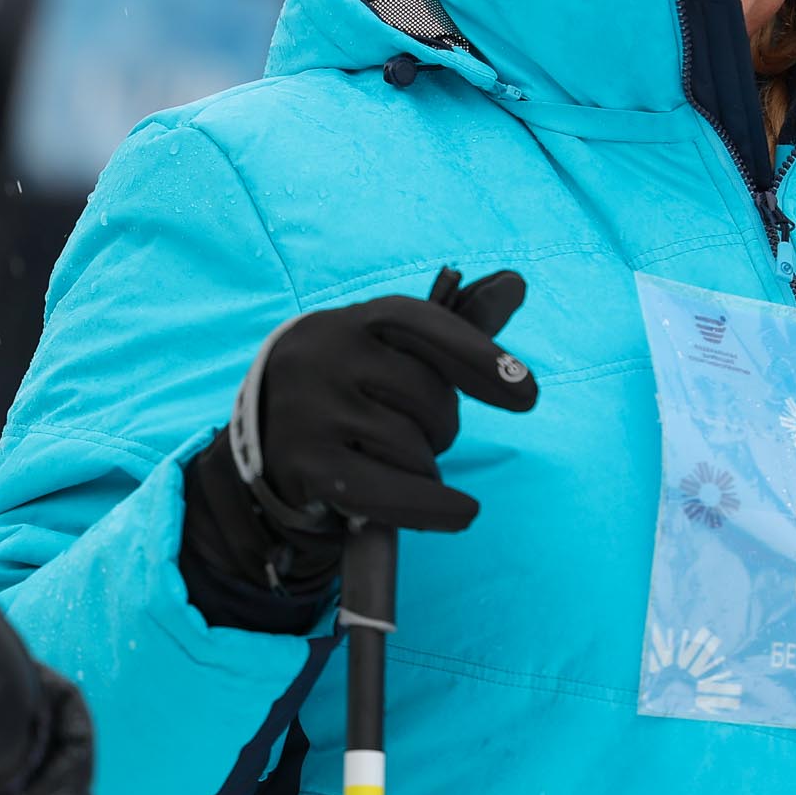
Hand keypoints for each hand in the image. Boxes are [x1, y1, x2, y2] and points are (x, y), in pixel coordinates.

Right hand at [181, 268, 537, 608]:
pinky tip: (463, 513)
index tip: (529, 396)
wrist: (265, 434)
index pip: (425, 325)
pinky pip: (386, 490)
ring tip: (398, 460)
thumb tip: (518, 281)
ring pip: (411, 446)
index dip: (480, 356)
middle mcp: (326, 355)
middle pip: (426, 394)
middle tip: (423, 432)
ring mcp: (309, 410)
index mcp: (356, 319)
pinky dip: (432, 506)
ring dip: (426, 465)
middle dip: (443, 423)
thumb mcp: (396, 348)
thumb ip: (461, 319)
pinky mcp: (303, 465)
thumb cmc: (355, 384)